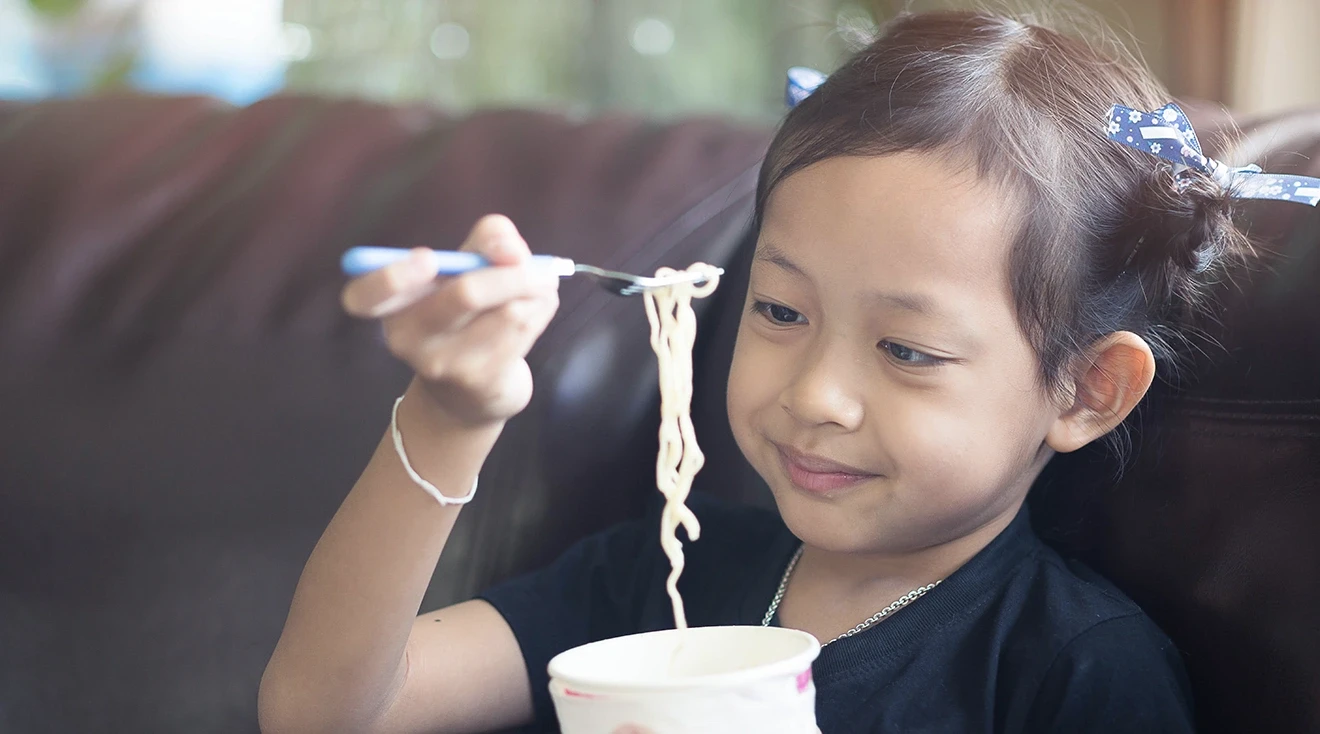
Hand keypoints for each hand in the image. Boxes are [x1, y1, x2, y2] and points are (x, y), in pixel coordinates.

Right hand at [342, 215, 559, 426]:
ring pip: (510, 311)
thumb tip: (510, 250)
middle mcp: (407, 338)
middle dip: (510, 271)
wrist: (474, 390)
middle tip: (524, 260)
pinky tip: (533, 310)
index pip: (362, 298)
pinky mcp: (480, 381)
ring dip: (533, 290)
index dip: (391, 278)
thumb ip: (489, 239)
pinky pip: (525, 330)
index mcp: (391, 304)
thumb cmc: (467, 311)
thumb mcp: (467, 264)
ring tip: (533, 287)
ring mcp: (444, 364)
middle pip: (466, 294)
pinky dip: (540, 308)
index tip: (428, 258)